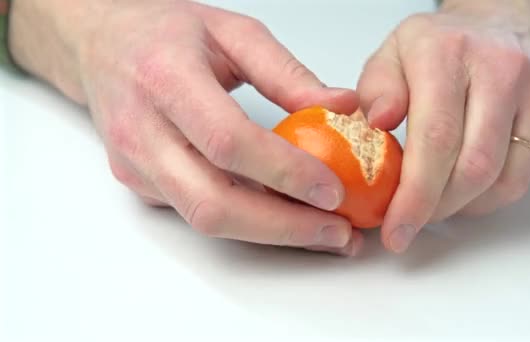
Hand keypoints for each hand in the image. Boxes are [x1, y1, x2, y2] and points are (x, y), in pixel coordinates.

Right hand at [10, 1, 362, 254]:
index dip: (284, 172)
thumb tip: (342, 106)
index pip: (227, 141)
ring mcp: (136, 165)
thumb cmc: (163, 33)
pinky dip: (248, 221)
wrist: (100, 45)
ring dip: (271, 234)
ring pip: (206, 219)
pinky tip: (282, 214)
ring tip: (321, 231)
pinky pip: (198, 212)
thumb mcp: (233, 32)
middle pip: (214, 202)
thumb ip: (287, 73)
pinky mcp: (140, 184)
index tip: (331, 189)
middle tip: (337, 230)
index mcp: (166, 78)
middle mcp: (142, 130)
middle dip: (284, 227)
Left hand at [357, 0, 529, 252]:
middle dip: (438, 209)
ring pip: (507, 181)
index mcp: (449, 54)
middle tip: (413, 220)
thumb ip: (375, 89)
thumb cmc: (440, 45)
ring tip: (440, 197)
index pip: (436, 140)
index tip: (396, 231)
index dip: (415, 197)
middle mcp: (503, 70)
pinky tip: (472, 181)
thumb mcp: (391, 55)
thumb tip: (378, 124)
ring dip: (467, 205)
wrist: (499, 24)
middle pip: (474, 169)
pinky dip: (496, 193)